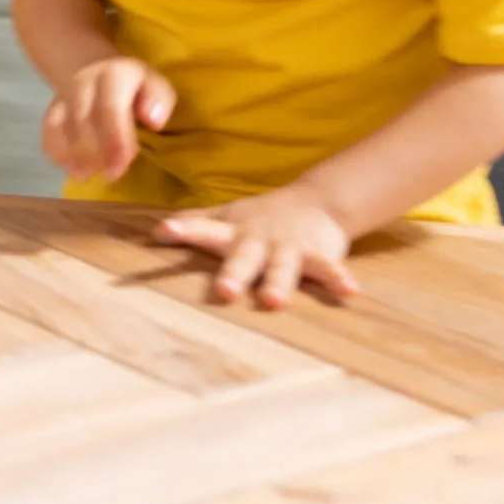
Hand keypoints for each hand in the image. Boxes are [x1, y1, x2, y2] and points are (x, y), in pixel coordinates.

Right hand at [42, 57, 174, 182]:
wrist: (96, 69)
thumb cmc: (133, 86)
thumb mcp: (155, 84)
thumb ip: (159, 100)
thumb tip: (153, 121)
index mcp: (114, 75)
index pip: (110, 109)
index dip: (115, 140)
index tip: (122, 166)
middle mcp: (84, 82)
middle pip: (83, 120)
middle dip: (96, 154)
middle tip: (110, 176)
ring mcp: (63, 95)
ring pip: (61, 128)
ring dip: (75, 156)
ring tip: (89, 175)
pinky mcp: (51, 109)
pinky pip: (47, 132)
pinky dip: (57, 153)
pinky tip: (72, 167)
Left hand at [156, 186, 359, 309]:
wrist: (316, 201)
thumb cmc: (260, 216)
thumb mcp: (227, 216)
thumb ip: (195, 223)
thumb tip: (153, 229)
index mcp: (233, 231)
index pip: (203, 229)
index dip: (183, 230)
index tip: (163, 232)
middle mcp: (258, 240)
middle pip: (242, 257)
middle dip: (232, 274)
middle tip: (222, 292)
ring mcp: (289, 247)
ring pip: (283, 267)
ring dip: (279, 283)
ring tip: (274, 302)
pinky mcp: (319, 254)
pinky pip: (328, 268)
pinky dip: (338, 278)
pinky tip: (350, 291)